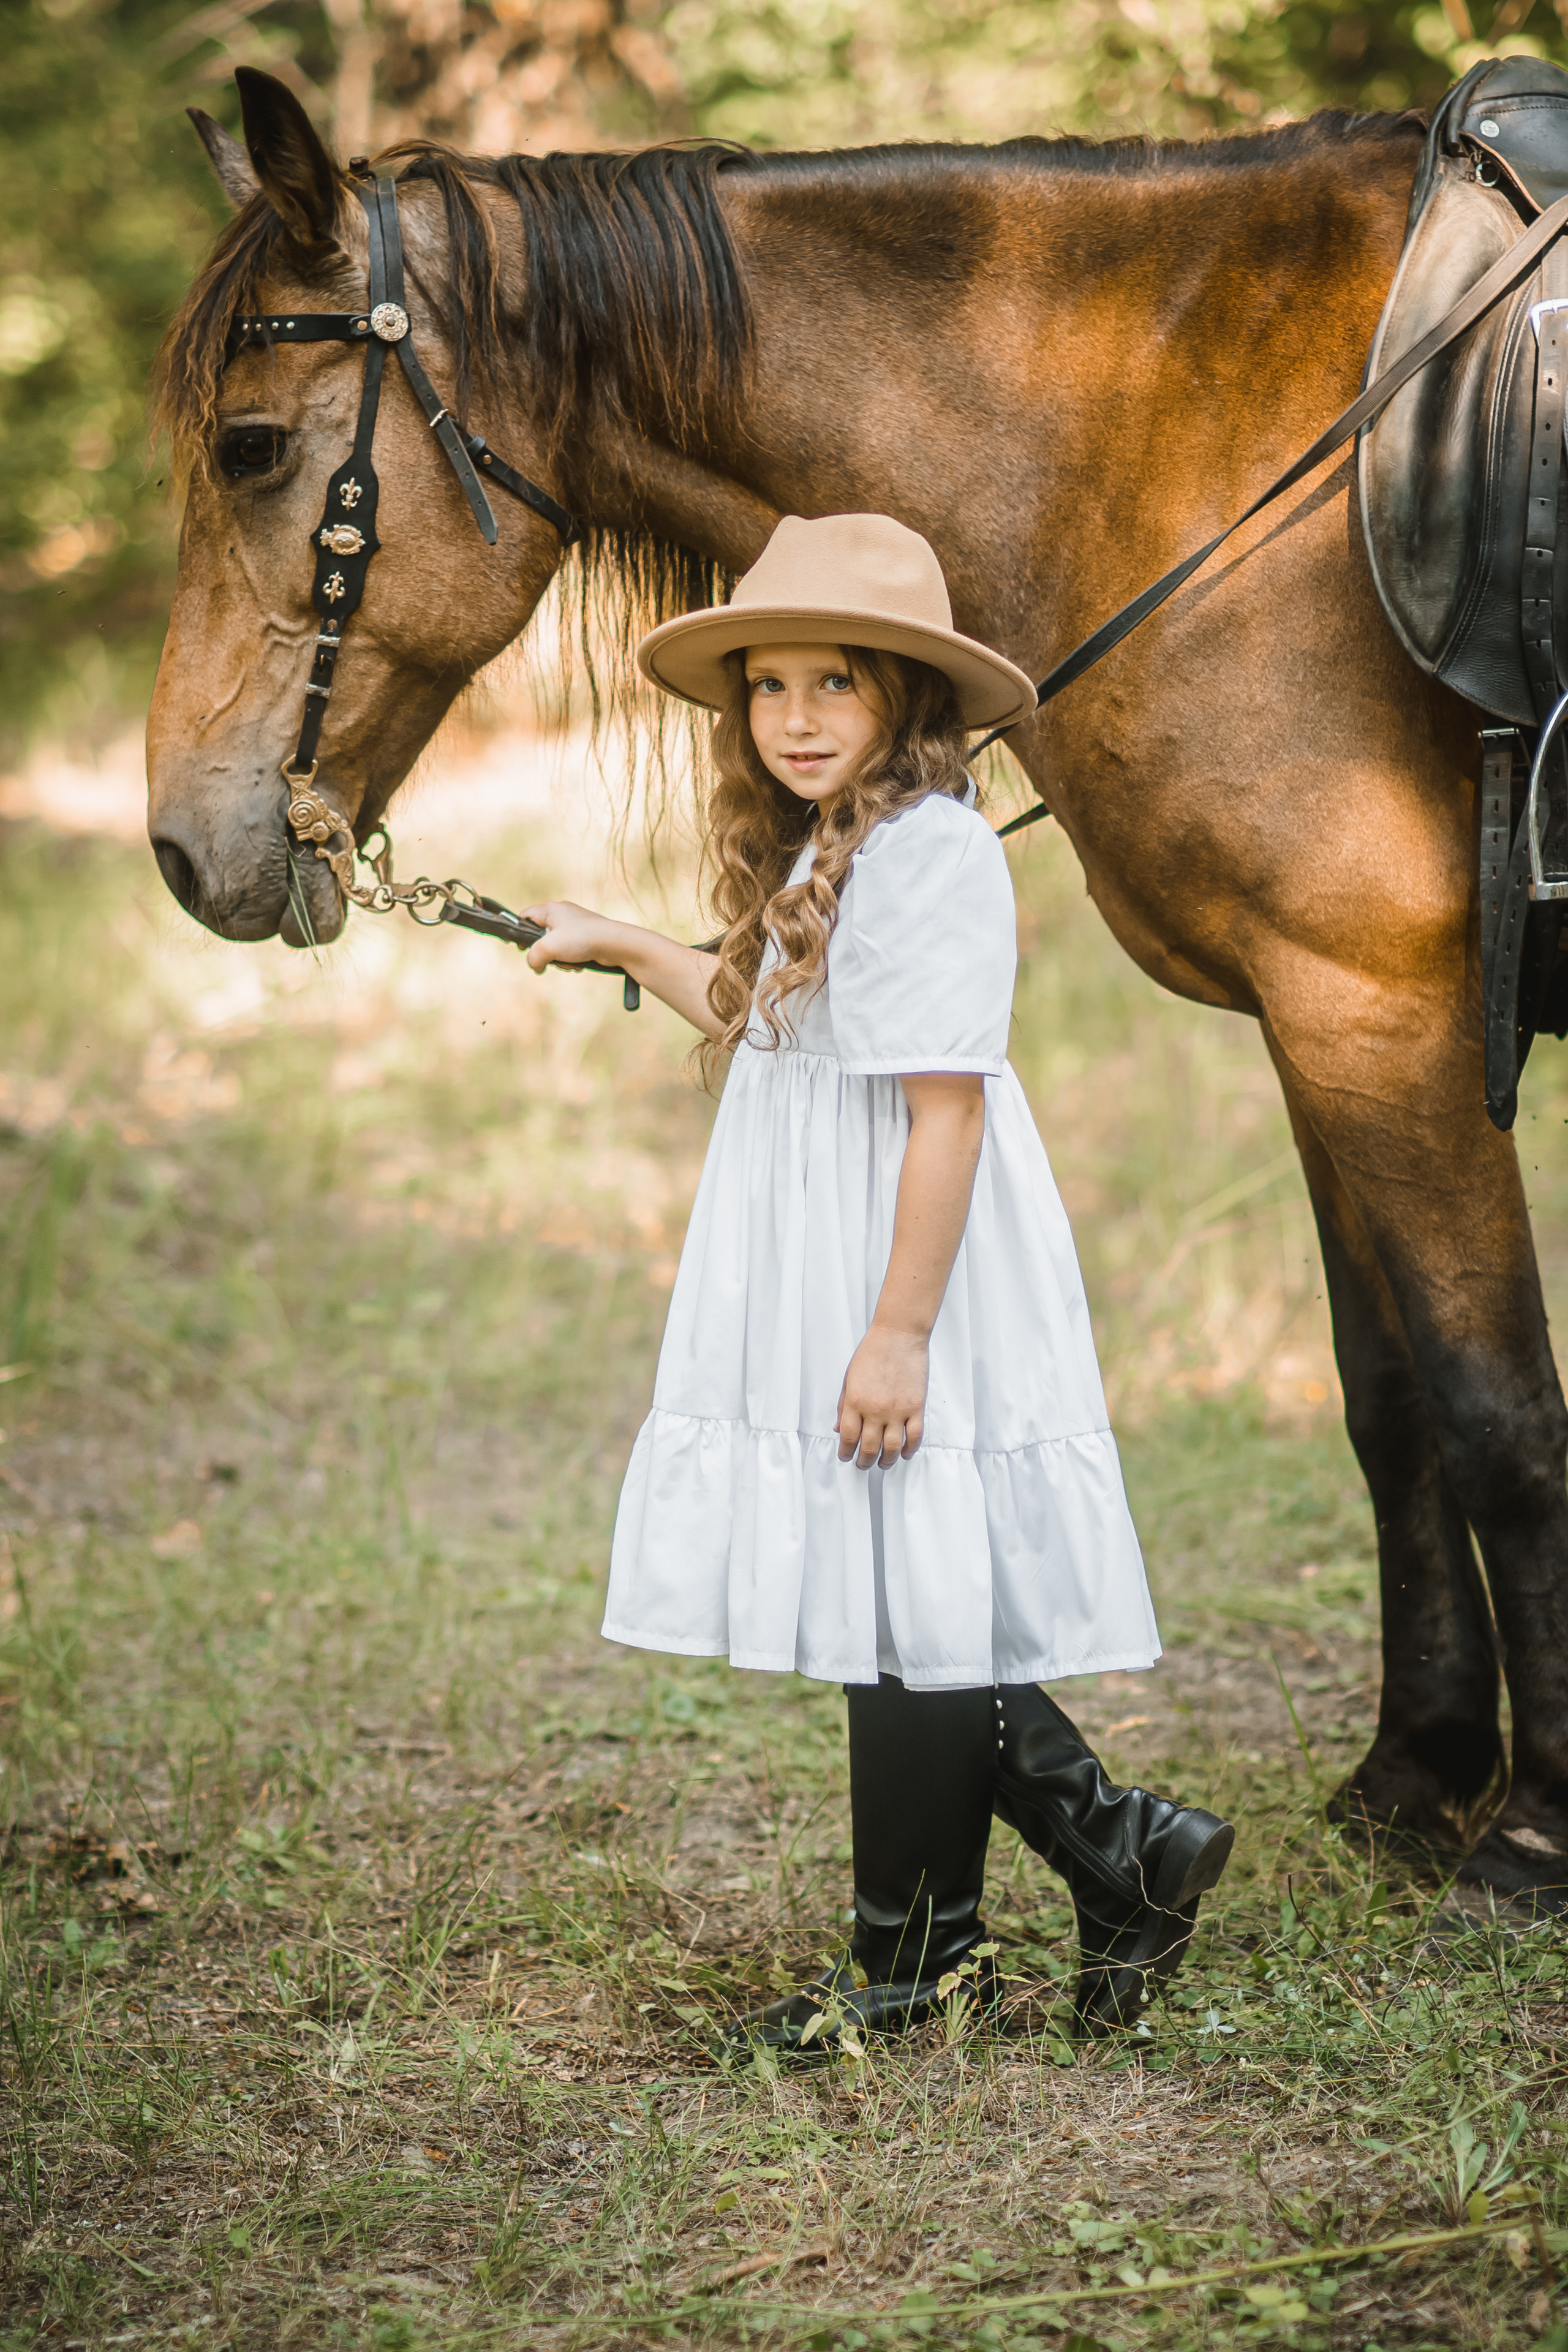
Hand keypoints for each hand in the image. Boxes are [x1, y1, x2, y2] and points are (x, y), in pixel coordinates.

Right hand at [520, 899, 615, 973]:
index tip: (522, 947)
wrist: (614, 944)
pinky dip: (572, 959)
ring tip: (569, 962)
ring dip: (561, 959)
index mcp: (550, 910)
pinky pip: (571, 950)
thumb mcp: (547, 948)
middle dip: (545, 952)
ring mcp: (576, 925)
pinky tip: (579, 964)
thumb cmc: (581, 939)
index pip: (526, 916)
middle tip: (550, 959)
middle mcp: (563, 914)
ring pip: (557, 946)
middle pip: (542, 936)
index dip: (520, 932)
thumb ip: (533, 957)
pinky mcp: (587, 936)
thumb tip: (536, 965)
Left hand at [836, 1325, 928, 1468]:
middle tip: (862, 1464)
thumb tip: (838, 1430)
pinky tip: (904, 1453)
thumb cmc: (871, 1353)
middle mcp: (875, 1409)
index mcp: (854, 1401)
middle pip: (868, 1447)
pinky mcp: (916, 1407)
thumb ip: (843, 1405)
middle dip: (863, 1461)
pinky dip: (909, 1449)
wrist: (898, 1335)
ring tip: (882, 1463)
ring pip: (892, 1448)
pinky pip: (914, 1436)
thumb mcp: (849, 1378)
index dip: (845, 1452)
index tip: (845, 1456)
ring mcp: (897, 1410)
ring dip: (886, 1461)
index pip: (847, 1437)